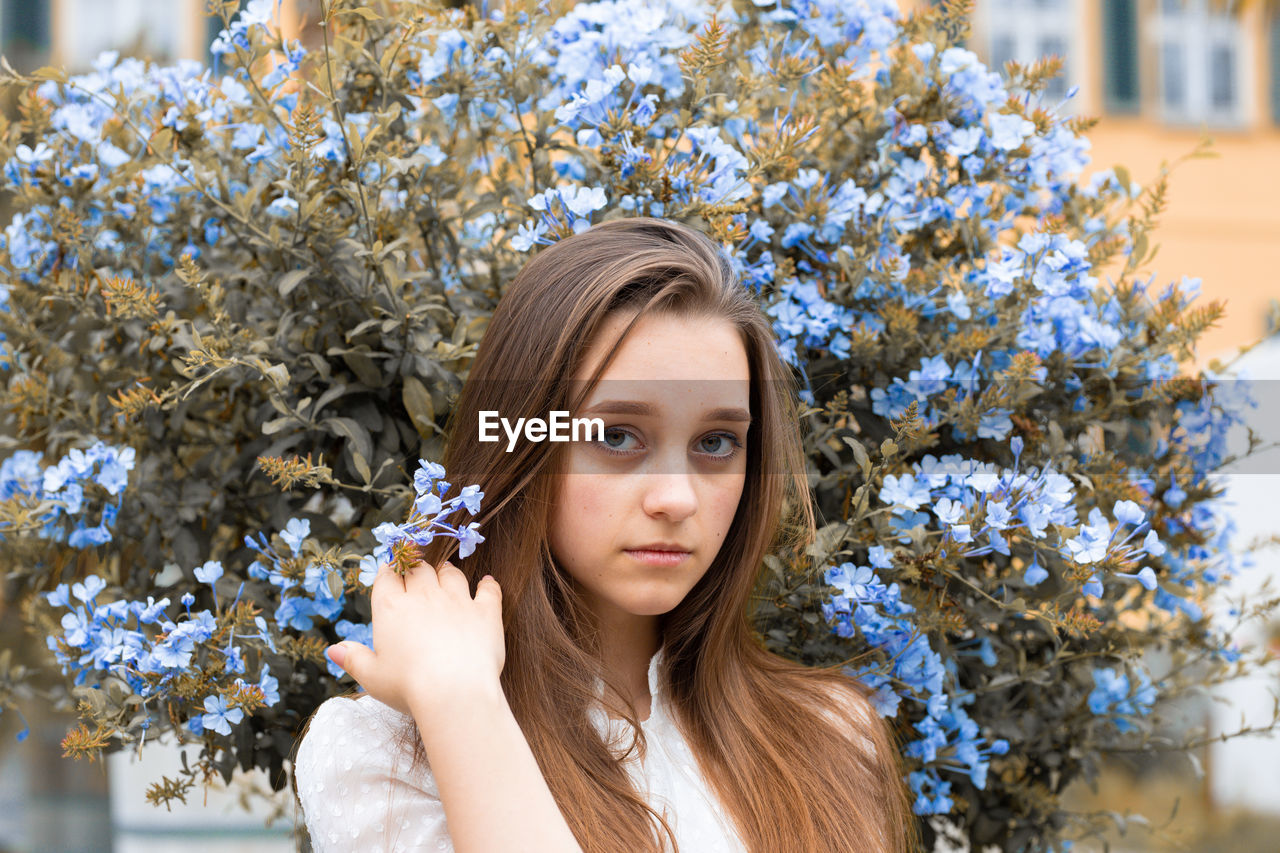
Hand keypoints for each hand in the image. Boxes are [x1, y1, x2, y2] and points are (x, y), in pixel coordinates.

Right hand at [325, 560, 505, 719]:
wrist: (454, 692)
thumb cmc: (408, 688)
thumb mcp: (372, 677)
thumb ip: (353, 659)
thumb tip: (333, 649)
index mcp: (392, 609)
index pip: (386, 578)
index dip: (387, 572)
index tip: (388, 571)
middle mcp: (424, 597)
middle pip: (418, 569)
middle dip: (415, 566)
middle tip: (415, 569)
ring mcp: (457, 601)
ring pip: (451, 574)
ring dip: (446, 571)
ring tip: (445, 571)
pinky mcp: (485, 613)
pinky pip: (489, 591)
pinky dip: (488, 585)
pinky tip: (488, 583)